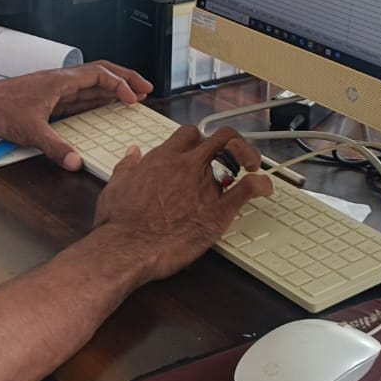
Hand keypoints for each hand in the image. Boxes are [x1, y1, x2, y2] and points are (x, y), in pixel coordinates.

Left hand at [0, 61, 152, 168]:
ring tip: (133, 96)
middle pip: (102, 72)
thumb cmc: (0, 109)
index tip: (134, 98)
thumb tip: (76, 162)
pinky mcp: (51, 98)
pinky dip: (99, 98)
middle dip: (126, 79)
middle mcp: (61, 80)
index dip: (120, 85)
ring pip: (92, 82)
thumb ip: (55, 147)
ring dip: (114, 88)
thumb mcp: (30, 131)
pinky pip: (82, 94)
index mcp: (61, 81)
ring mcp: (56, 88)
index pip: (100, 75)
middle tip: (146, 88)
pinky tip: (104, 107)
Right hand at [93, 125, 272, 282]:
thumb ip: (127, 165)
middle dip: (231, 141)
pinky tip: (264, 186)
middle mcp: (187, 166)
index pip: (189, 134)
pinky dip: (260, 184)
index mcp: (163, 158)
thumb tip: (132, 154)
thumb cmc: (119, 221)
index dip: (199, 139)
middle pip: (219, 137)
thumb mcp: (116, 185)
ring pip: (236, 157)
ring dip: (247, 159)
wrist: (127, 247)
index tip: (202, 149)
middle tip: (235, 153)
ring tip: (251, 166)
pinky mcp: (218, 211)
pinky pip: (247, 189)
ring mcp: (205, 186)